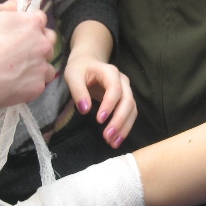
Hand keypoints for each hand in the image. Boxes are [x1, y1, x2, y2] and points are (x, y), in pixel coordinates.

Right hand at [0, 0, 57, 106]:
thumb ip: (8, 5)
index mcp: (32, 23)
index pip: (41, 18)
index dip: (29, 23)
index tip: (19, 29)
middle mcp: (42, 44)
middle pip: (48, 40)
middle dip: (38, 42)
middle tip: (19, 49)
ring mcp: (41, 66)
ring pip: (46, 63)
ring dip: (37, 64)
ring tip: (17, 68)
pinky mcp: (37, 87)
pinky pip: (40, 82)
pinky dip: (31, 82)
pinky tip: (16, 81)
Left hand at [64, 21, 136, 147]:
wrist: (88, 63)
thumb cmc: (80, 69)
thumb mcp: (73, 76)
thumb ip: (78, 91)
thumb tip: (85, 110)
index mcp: (110, 72)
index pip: (115, 89)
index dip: (109, 104)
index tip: (99, 120)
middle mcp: (123, 81)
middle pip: (128, 101)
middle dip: (119, 120)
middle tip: (107, 136)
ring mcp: (127, 90)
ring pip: (132, 110)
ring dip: (124, 127)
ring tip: (113, 143)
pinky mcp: (126, 100)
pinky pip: (130, 114)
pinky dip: (125, 128)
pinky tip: (116, 140)